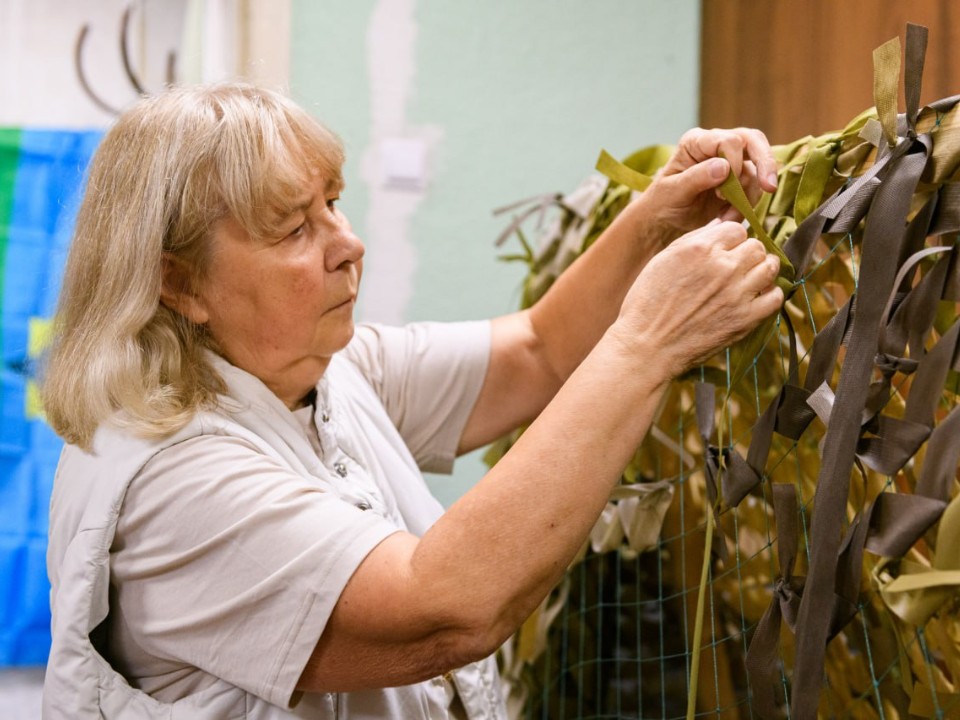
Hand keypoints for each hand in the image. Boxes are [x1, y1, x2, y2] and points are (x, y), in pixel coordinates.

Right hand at [612, 220, 781, 376]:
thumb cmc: (648, 303)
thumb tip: (721, 225)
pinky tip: (756, 297)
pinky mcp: (746, 319)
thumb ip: (694, 239)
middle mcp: (723, 267)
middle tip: (736, 266)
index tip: (724, 250)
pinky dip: (770, 294)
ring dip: (762, 269)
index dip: (731, 239)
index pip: (737, 229)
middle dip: (747, 252)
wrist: (647, 346)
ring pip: (770, 267)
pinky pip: (775, 297)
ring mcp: (737, 293)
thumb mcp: (663, 260)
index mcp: (701, 248)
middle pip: (756, 246)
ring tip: (750, 278)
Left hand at [636, 128, 777, 241]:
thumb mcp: (672, 192)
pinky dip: (746, 206)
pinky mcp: (738, 183)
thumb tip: (724, 167)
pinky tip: (728, 218)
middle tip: (768, 188)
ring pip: (757, 169)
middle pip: (754, 142)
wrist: (664, 224)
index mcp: (697, 141)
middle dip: (764, 164)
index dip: (734, 162)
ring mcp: (731, 163)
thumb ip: (695, 178)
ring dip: (748, 196)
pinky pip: (754, 189)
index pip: (729, 140)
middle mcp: (717, 146)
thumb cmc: (661, 203)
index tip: (722, 191)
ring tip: (726, 217)